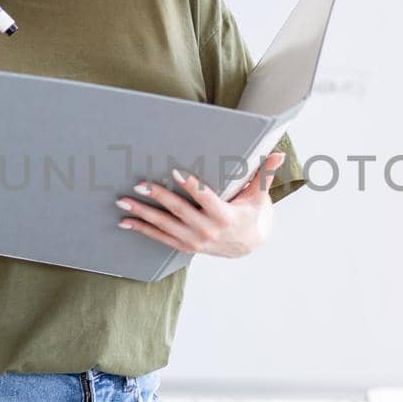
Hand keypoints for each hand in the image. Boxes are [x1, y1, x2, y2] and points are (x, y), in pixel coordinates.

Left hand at [115, 152, 287, 257]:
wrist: (247, 245)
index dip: (191, 186)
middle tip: (139, 184)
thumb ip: (265, 174)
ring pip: (165, 225)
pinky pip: (160, 238)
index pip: (206, 198)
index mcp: (225, 215)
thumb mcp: (259, 195)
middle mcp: (208, 230)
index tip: (176, 173)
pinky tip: (126, 221)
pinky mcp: (185, 246)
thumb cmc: (251, 213)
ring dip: (143, 213)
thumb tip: (279, 155)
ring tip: (123, 201)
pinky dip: (143, 230)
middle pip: (179, 211)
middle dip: (158, 197)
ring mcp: (194, 240)